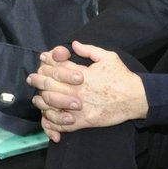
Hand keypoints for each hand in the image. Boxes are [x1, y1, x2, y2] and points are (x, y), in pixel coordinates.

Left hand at [27, 41, 147, 140]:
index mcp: (82, 74)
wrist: (135, 98)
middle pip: (50, 85)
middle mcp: (78, 90)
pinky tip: (48, 117)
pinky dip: (53, 122)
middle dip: (38, 80)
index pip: (57, 67)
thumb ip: (89, 50)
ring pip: (52, 105)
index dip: (47, 63)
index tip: (42, 60)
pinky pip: (63, 123)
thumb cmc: (122, 77)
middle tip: (31, 78)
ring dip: (41, 101)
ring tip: (36, 98)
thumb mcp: (108, 57)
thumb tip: (74, 44)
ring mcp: (80, 107)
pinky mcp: (84, 121)